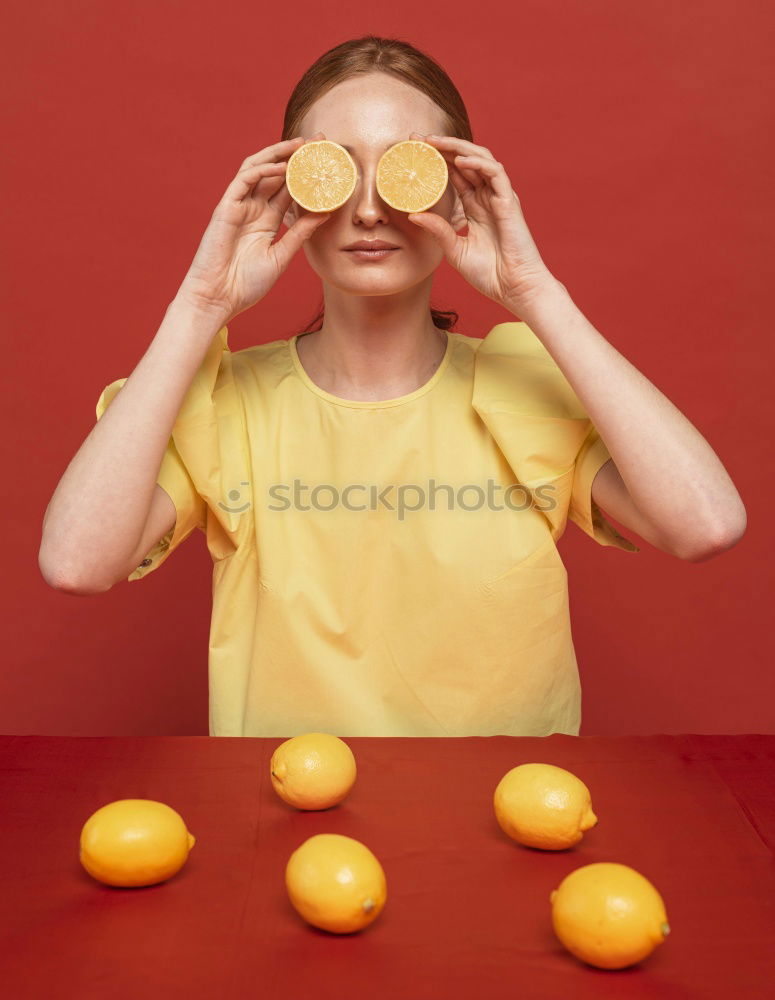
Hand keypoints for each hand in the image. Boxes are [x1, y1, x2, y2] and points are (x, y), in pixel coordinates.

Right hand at [176, 133, 332, 321]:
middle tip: (320, 141)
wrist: (219, 298)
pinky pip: (244, 180)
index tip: (328, 162)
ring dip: (279, 154)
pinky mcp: (226, 208)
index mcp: (266, 220)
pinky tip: (281, 166)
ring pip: (259, 169)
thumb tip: (325, 213)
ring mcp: (239, 206)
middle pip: (277, 173)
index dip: (306, 173)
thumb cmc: (246, 284)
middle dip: (296, 155)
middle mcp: (253, 209)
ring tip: (302, 145)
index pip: (289, 189)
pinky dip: (262, 170)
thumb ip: (300, 233)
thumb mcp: (281, 256)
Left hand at [406, 132, 558, 312]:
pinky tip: (459, 160)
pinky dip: (478, 163)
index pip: (455, 175)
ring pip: (480, 160)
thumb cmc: (490, 274)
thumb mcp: (455, 250)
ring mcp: (499, 198)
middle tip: (417, 139)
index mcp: (475, 207)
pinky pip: (495, 173)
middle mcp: (487, 198)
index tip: (413, 153)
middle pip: (464, 162)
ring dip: (457, 148)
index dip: (436, 161)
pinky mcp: (509, 202)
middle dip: (442, 147)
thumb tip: (413, 214)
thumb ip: (438, 230)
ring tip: (434, 142)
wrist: (514, 289)